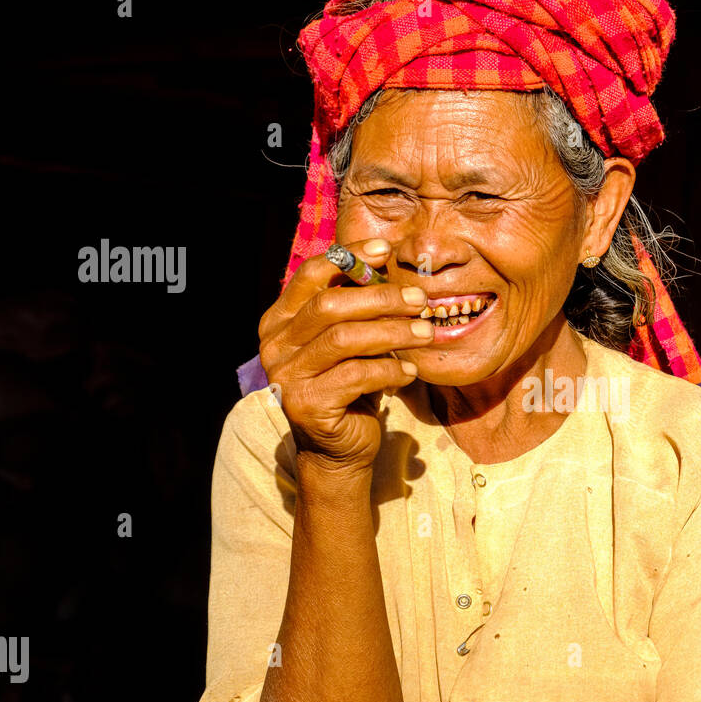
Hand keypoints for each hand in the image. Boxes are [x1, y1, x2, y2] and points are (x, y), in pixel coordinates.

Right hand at [257, 238, 431, 473]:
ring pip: (344, 338)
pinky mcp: (306, 404)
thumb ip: (358, 308)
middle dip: (381, 298)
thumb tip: (388, 263)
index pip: (311, 274)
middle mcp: (275, 345)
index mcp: (281, 320)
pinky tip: (411, 374)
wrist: (339, 450)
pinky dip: (390, 371)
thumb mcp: (352, 341)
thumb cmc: (350, 387)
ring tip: (425, 333)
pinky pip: (356, 375)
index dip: (349, 258)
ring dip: (392, 332)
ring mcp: (286, 375)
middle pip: (330, 304)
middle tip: (420, 300)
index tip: (386, 251)